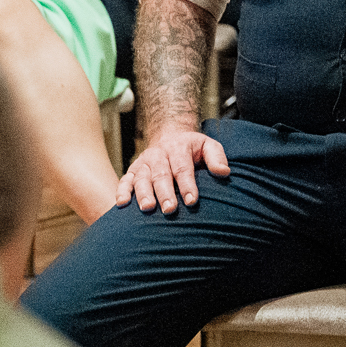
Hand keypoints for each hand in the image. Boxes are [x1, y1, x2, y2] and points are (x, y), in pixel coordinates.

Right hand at [116, 128, 230, 214]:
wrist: (170, 137)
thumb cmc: (192, 148)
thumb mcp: (208, 146)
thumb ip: (216, 157)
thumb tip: (224, 172)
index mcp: (178, 148)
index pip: (182, 167)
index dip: (187, 184)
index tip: (192, 201)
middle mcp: (158, 154)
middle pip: (161, 175)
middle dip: (165, 193)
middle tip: (170, 210)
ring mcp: (143, 163)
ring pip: (141, 179)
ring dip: (143, 194)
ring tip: (148, 208)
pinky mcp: (132, 171)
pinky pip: (124, 180)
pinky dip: (121, 191)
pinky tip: (122, 204)